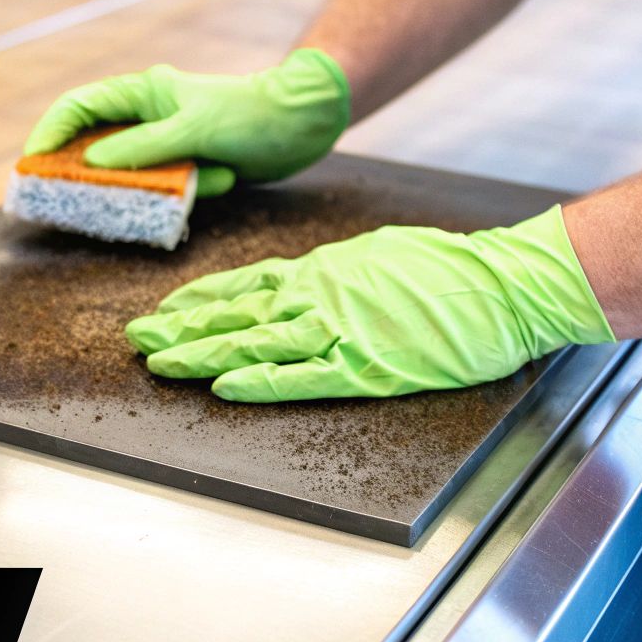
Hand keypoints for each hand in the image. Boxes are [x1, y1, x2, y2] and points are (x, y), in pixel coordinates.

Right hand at [22, 48, 349, 197]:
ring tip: (162, 198)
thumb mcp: (194, 130)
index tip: (31, 164)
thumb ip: (144, 148)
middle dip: (89, 174)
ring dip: (150, 189)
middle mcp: (149, 115)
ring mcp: (168, 141)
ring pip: (134, 172)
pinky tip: (221, 180)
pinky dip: (189, 193)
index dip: (50, 133)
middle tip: (70, 204)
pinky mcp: (190, 164)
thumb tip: (93, 166)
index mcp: (143, 92)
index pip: (79, 107)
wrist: (302, 121)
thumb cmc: (248, 115)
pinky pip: (171, 187)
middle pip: (97, 144)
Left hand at [123, 206, 615, 401]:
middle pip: (237, 313)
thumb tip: (313, 279)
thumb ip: (340, 271)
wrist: (504, 285)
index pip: (248, 284)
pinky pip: (301, 377)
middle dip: (182, 328)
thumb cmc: (453, 268)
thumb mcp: (381, 253)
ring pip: (256, 342)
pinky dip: (259, 382)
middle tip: (137, 339)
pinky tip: (223, 388)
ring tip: (160, 364)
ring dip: (203, 354)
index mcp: (326, 269)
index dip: (201, 300)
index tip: (166, 310)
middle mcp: (321, 295)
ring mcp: (341, 330)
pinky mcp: (367, 365)